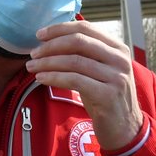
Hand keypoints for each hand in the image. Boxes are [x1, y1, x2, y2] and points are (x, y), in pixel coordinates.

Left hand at [25, 21, 143, 150]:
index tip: (39, 35)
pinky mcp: (108, 95)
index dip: (59, 29)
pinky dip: (54, 77)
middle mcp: (119, 59)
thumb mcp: (100, 70)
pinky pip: (74, 80)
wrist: (124, 128)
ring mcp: (116, 77)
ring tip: (32, 67)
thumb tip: (51, 39)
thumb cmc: (105, 96)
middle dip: (51, 46)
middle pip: (78, 42)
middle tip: (33, 53)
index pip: (85, 28)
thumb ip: (85, 53)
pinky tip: (41, 78)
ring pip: (74, 61)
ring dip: (48, 63)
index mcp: (118, 47)